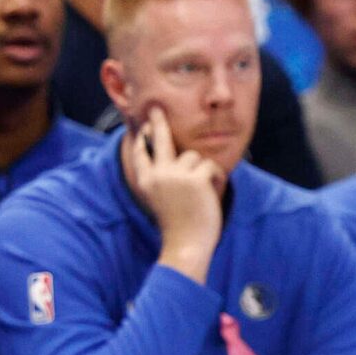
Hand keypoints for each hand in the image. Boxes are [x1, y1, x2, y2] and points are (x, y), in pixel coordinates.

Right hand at [124, 111, 223, 278]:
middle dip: (158, 122)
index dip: (142, 139)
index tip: (142, 127)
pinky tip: (209, 195)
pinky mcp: (194, 178)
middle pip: (159, 139)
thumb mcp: (162, 200)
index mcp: (146, 181)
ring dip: (201, 171)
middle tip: (156, 110)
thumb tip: (176, 158)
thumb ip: (164, 179)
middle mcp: (157, 175)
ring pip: (193, 157)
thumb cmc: (178, 225)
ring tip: (200, 194)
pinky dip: (214, 179)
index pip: (141, 153)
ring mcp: (174, 175)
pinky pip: (210, 167)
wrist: (185, 244)